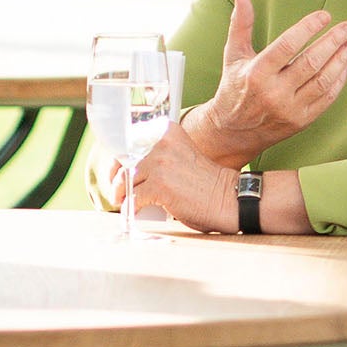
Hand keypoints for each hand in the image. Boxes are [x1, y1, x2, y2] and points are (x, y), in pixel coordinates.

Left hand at [118, 118, 238, 233]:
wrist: (229, 198)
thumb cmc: (208, 182)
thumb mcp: (182, 156)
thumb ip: (161, 157)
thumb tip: (133, 172)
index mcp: (167, 132)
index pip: (132, 142)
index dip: (120, 158)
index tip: (116, 169)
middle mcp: (161, 144)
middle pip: (126, 161)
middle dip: (117, 177)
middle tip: (117, 191)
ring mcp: (159, 164)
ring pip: (127, 180)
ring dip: (121, 194)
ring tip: (123, 202)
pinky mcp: (159, 186)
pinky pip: (134, 198)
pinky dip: (130, 208)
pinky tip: (130, 214)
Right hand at [186, 0, 346, 167]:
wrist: (233, 131)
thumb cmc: (234, 87)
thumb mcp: (233, 55)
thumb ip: (241, 24)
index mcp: (256, 73)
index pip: (287, 46)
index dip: (308, 28)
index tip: (325, 15)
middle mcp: (274, 92)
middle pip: (311, 62)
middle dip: (333, 42)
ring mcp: (290, 108)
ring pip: (323, 80)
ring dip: (342, 59)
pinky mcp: (302, 121)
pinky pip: (327, 98)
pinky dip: (339, 80)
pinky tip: (345, 64)